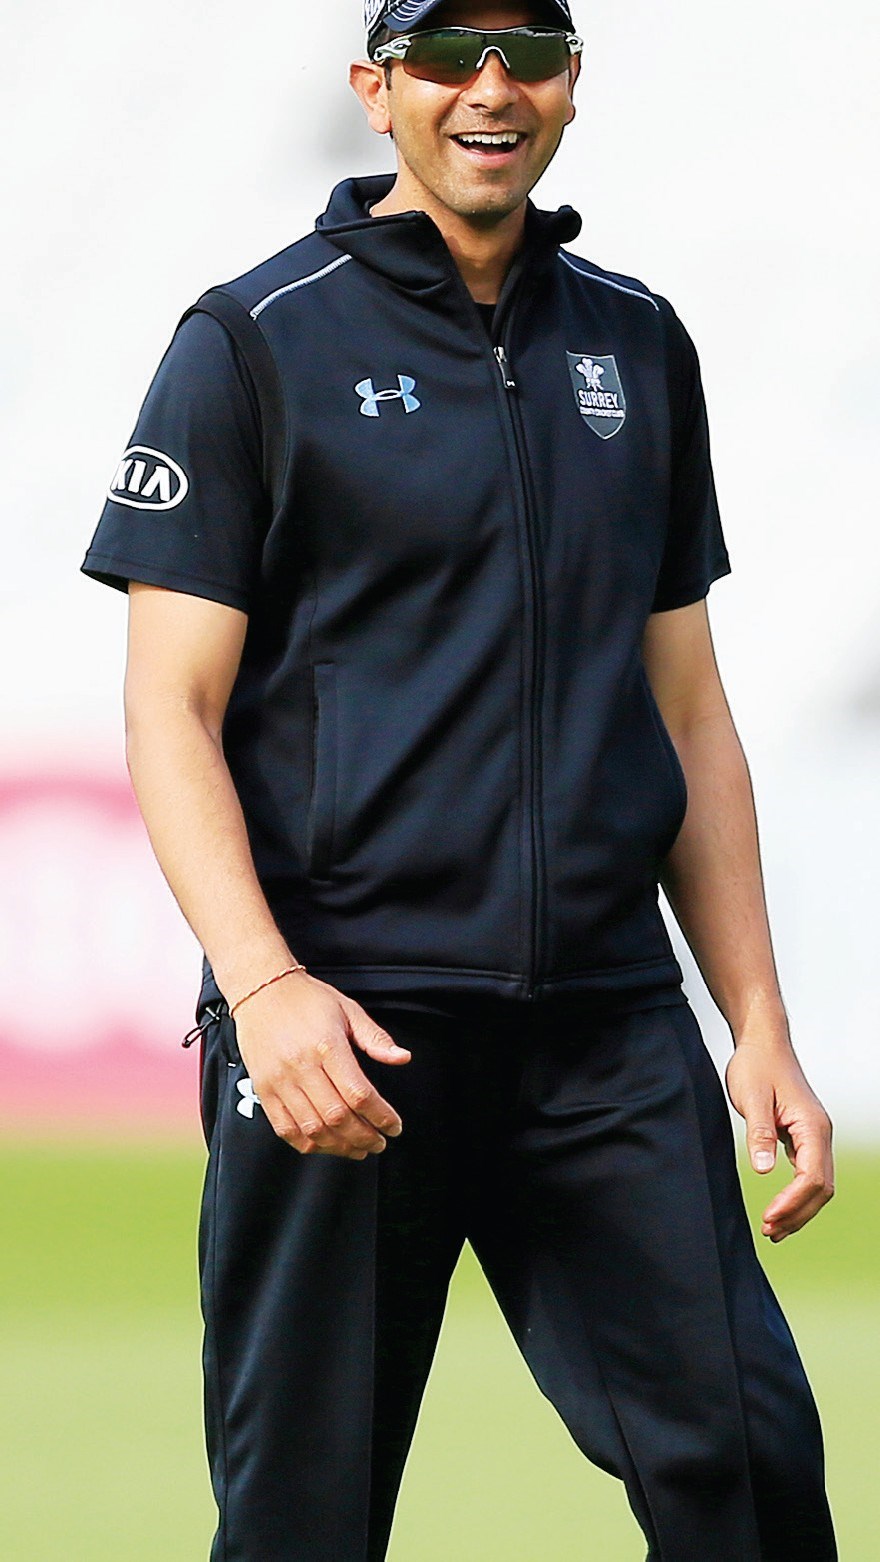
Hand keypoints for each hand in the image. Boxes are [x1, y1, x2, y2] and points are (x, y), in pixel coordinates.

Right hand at [232, 972, 410, 1158]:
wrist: (262, 992)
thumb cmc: (307, 1000)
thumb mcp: (348, 1010)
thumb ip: (375, 1038)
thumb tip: (402, 1058)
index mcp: (327, 1046)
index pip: (359, 1094)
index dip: (381, 1116)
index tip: (394, 1126)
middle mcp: (301, 1067)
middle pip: (338, 1117)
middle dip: (364, 1137)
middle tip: (380, 1142)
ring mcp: (279, 1082)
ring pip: (313, 1128)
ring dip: (340, 1146)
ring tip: (359, 1149)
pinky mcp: (264, 1091)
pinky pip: (286, 1129)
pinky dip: (309, 1144)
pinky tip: (327, 1145)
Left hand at [725, 1036, 833, 1240]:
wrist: (762, 1042)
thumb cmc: (756, 1064)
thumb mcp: (752, 1097)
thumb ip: (760, 1133)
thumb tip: (765, 1171)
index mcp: (812, 1126)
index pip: (812, 1177)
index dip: (792, 1203)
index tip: (768, 1218)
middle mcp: (820, 1133)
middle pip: (821, 1188)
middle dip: (798, 1214)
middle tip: (769, 1232)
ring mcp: (814, 1135)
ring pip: (818, 1184)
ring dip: (799, 1209)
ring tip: (773, 1229)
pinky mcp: (803, 1135)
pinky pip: (808, 1173)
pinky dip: (797, 1195)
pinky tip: (780, 1208)